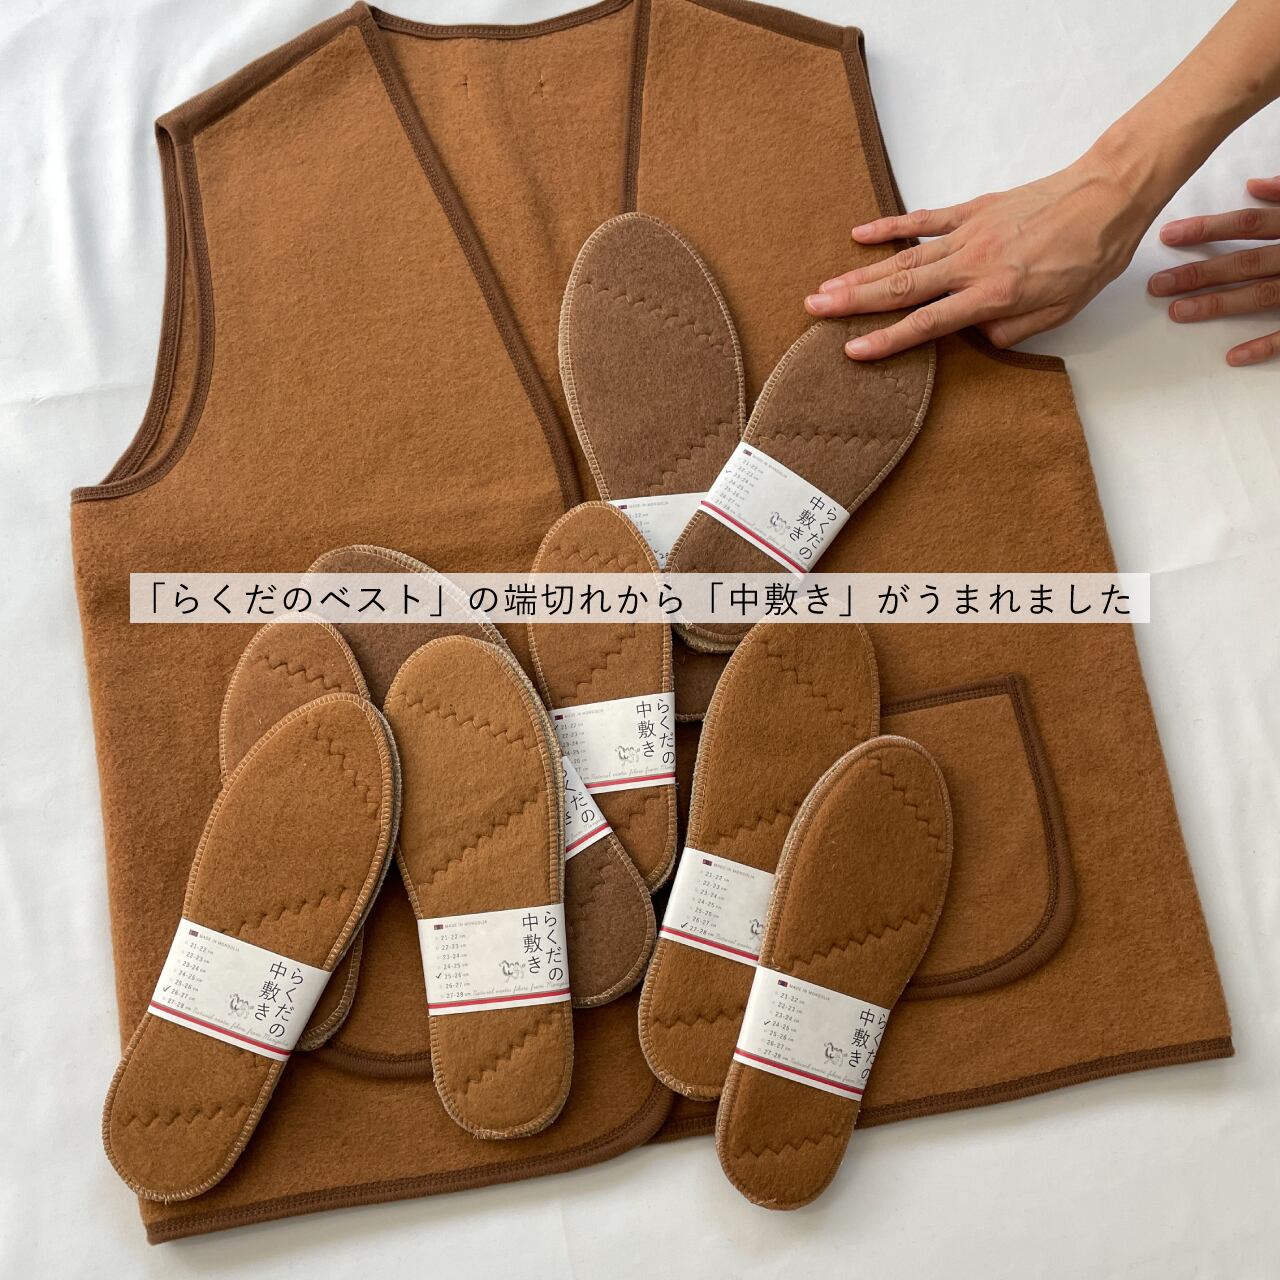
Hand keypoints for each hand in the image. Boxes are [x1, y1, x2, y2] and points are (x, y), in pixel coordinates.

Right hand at [804, 151, 1152, 359]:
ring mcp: (969, 235)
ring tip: (826, 285)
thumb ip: (1011, 331)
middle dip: (854, 301)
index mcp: (991, 296)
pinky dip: (890, 226)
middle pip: (901, 288)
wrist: (1109, 196)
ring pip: (904, 259)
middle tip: (815, 309)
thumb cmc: (1089, 257)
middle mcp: (971, 266)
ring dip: (861, 273)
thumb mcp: (1059, 312)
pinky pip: (924, 220)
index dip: (887, 341)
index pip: (927, 324)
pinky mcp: (974, 210)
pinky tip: (860, 234)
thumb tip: (976, 338)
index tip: (853, 351)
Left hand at [1148, 176, 1279, 365]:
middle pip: (1245, 261)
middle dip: (1197, 273)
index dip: (1207, 229)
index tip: (1167, 236)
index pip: (1248, 223)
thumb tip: (1255, 186)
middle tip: (1156, 285)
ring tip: (1179, 313)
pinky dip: (1265, 345)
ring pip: (1262, 295)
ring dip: (1219, 305)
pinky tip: (1234, 356)